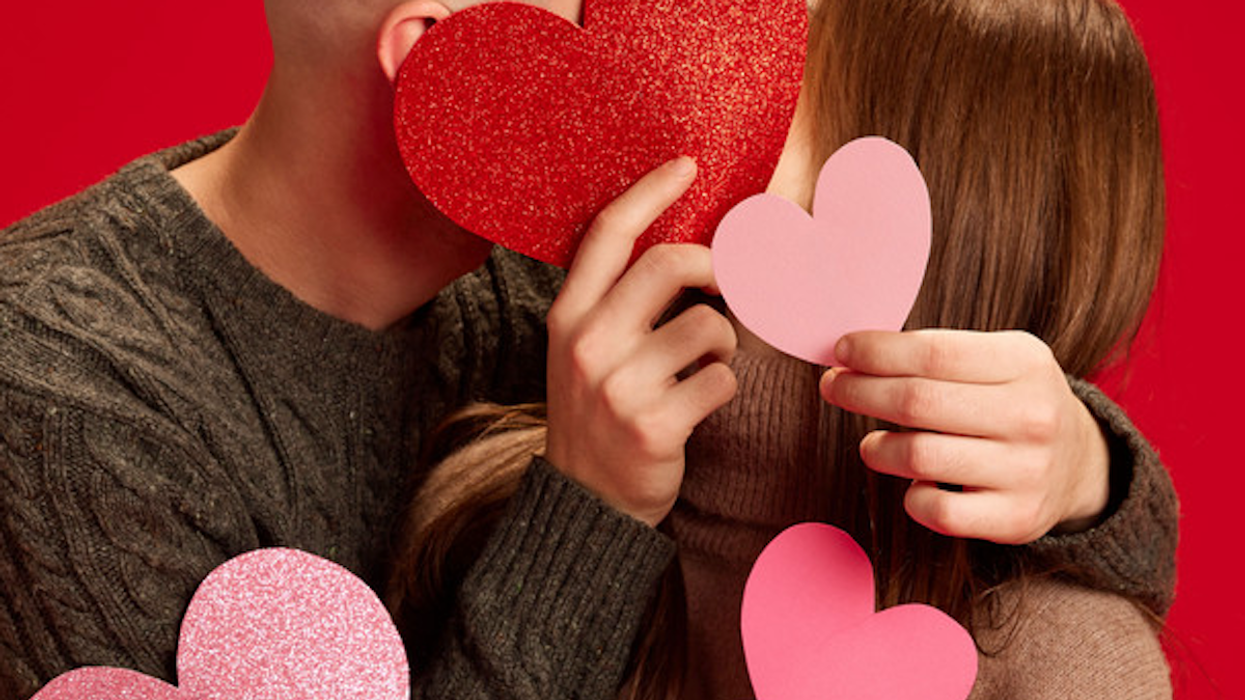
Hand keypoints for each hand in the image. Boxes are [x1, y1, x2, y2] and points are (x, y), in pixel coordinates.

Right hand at [544, 158, 738, 525]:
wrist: (585, 503)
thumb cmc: (596, 414)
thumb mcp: (583, 351)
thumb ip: (617, 302)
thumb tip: (688, 252)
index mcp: (567, 316)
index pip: (608, 233)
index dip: (651, 191)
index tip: (688, 166)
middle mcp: (587, 343)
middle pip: (671, 264)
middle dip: (716, 268)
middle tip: (728, 284)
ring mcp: (617, 386)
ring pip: (710, 326)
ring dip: (725, 342)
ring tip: (708, 362)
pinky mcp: (653, 425)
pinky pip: (721, 379)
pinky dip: (724, 386)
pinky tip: (702, 401)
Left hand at [819, 329, 1109, 543]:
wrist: (1079, 463)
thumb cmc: (1012, 400)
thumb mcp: (998, 358)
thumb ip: (936, 353)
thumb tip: (852, 354)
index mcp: (1025, 362)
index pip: (932, 352)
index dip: (877, 351)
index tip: (842, 350)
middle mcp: (1032, 415)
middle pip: (917, 402)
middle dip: (860, 392)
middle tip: (833, 388)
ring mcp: (1028, 470)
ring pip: (918, 456)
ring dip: (877, 448)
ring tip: (872, 443)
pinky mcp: (1016, 518)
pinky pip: (937, 510)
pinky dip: (911, 496)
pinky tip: (913, 482)